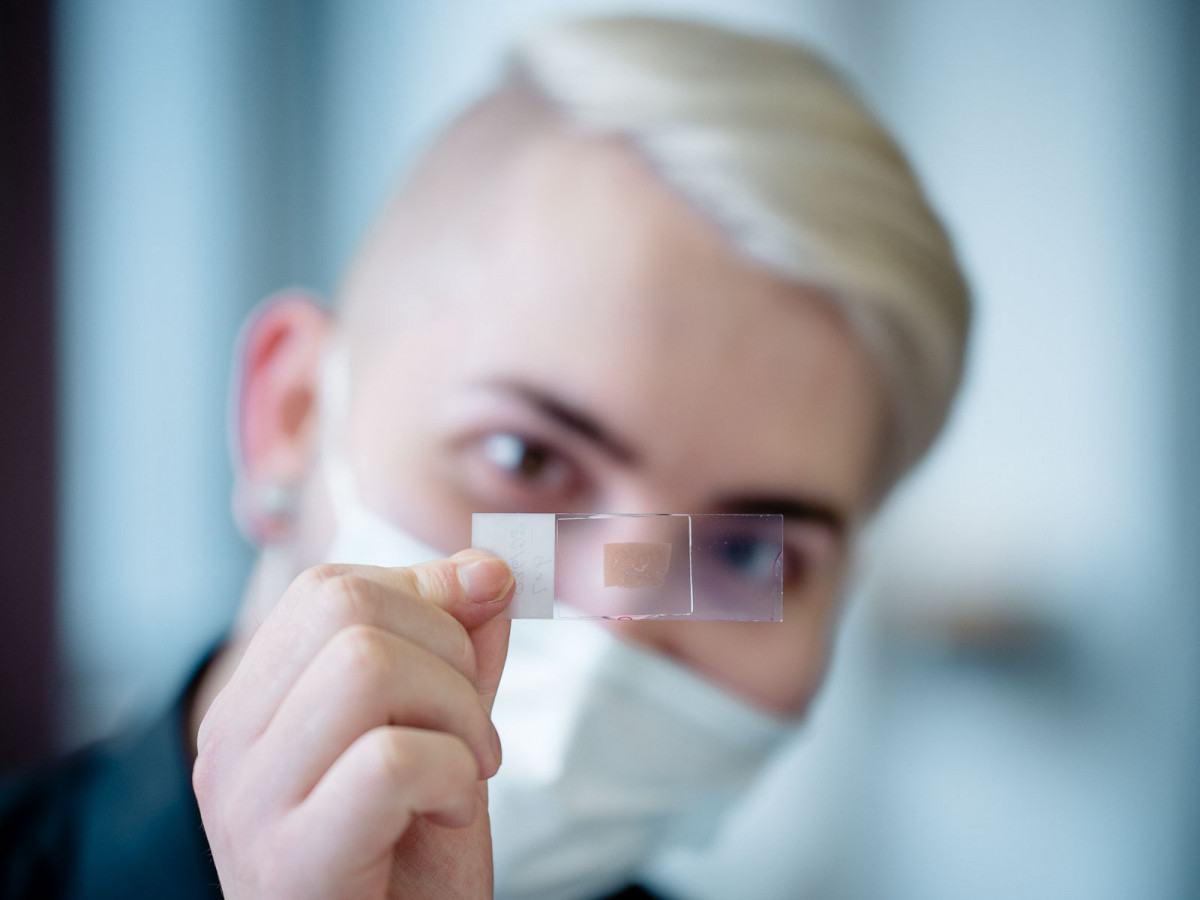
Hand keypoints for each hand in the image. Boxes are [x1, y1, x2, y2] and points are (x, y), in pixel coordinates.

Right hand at [193, 551, 513, 898]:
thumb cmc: (410, 863)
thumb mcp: (443, 735)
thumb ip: (457, 651)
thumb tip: (487, 567)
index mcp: (255, 703)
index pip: (334, 586)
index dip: (427, 604)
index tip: (465, 668)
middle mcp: (228, 742)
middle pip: (347, 608)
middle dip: (448, 655)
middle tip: (471, 733)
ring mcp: (245, 804)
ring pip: (366, 667)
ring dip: (458, 715)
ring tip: (467, 774)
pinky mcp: (285, 863)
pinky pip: (388, 759)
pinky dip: (452, 775)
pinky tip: (453, 815)